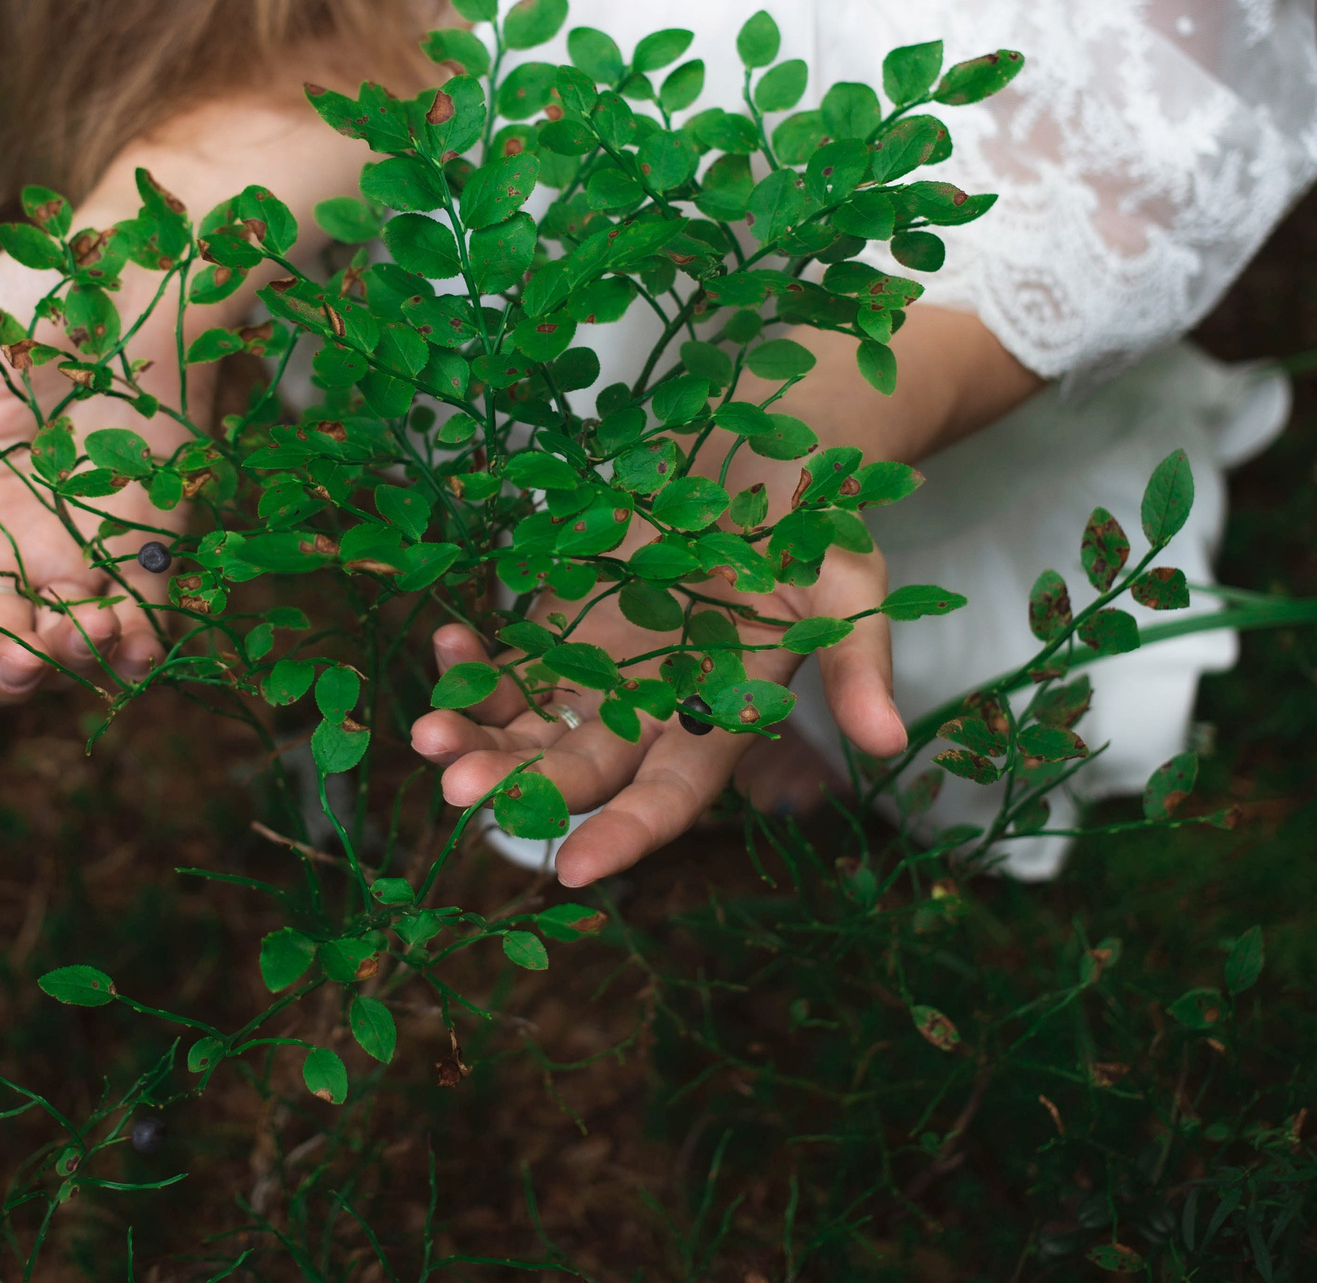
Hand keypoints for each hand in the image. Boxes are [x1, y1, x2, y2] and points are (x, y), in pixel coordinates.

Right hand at [0, 249, 186, 702]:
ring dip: (73, 661)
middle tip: (21, 654)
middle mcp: (6, 548)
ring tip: (91, 630)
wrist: (129, 270)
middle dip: (2, 671)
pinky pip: (144, 618)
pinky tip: (138, 637)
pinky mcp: (149, 541)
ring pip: (65, 649)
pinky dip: (141, 644)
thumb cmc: (21, 305)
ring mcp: (80, 550)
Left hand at [408, 541, 905, 887]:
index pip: (671, 799)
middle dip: (519, 788)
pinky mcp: (566, 622)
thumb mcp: (849, 581)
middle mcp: (653, 710)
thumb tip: (889, 743)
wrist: (762, 445)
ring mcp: (602, 669)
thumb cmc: (812, 520)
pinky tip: (445, 652)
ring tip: (426, 737)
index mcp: (721, 719)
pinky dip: (473, 666)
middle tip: (456, 790)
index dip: (624, 836)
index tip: (569, 871)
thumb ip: (858, 662)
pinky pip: (510, 664)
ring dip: (480, 738)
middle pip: (579, 770)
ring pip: (530, 728)